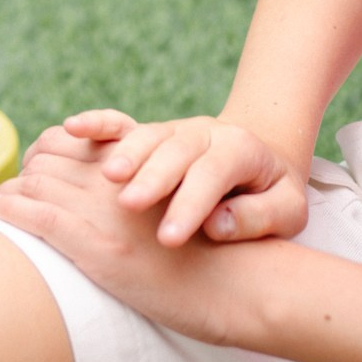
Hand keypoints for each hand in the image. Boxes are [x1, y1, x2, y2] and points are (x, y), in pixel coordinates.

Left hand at [0, 144, 282, 346]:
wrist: (240, 285)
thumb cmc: (216, 252)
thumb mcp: (181, 200)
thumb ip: (148, 184)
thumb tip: (110, 183)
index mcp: (138, 165)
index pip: (70, 140)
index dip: (46, 150)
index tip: (36, 165)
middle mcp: (119, 182)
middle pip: (48, 159)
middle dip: (27, 171)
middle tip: (15, 188)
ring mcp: (106, 214)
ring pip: (38, 184)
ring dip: (14, 191)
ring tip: (3, 201)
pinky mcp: (100, 248)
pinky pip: (40, 218)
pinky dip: (13, 210)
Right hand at [35, 110, 306, 245]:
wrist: (263, 160)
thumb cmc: (273, 196)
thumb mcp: (289, 211)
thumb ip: (259, 218)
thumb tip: (217, 225)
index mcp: (241, 150)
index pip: (213, 174)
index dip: (190, 204)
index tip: (168, 238)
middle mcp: (203, 133)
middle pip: (175, 150)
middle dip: (151, 177)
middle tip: (128, 204)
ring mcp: (173, 130)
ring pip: (145, 135)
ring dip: (124, 154)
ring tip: (107, 178)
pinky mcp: (150, 134)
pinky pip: (120, 122)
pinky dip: (96, 123)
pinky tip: (72, 128)